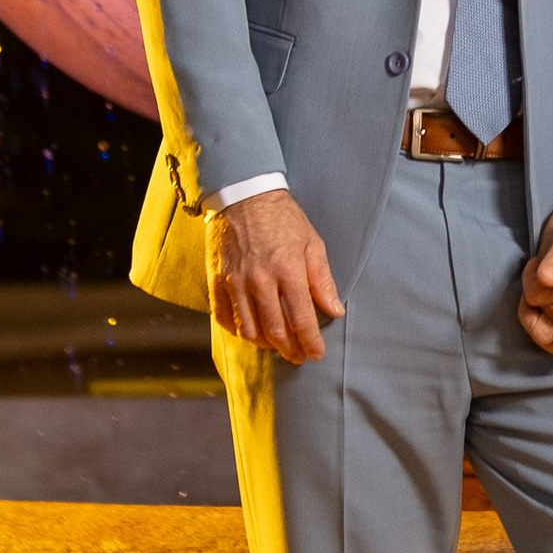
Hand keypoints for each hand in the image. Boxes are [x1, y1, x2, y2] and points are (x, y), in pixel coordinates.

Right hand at [207, 192, 343, 362]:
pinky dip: (238, 331)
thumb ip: (323, 280)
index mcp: (287, 270)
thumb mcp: (312, 243)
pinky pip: (225, 319)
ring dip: (265, 345)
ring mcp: (235, 283)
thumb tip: (335, 310)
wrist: (243, 195)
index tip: (317, 353)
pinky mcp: (217, 282)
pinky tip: (251, 332)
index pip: (301, 319)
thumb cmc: (282, 218)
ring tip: (277, 346)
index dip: (311, 342)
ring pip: (248, 331)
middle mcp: (260, 281)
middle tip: (299, 357)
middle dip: (290, 350)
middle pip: (275, 331)